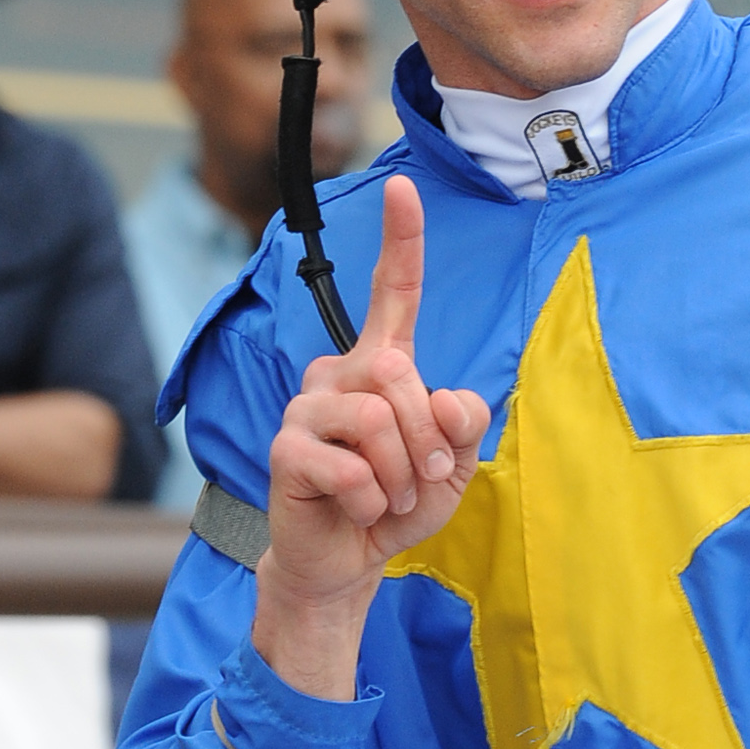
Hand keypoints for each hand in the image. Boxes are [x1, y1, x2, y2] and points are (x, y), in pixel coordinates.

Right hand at [253, 174, 490, 696]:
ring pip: (376, 419)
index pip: (392, 296)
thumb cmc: (395, 504)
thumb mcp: (451, 468)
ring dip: (400, 475)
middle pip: (400, 376)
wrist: (346, 561)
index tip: (405, 187)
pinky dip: (372, 500)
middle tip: (421, 481)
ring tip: (387, 497)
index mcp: (380, 366)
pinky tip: (357, 510)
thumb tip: (454, 400)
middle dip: (427, 440)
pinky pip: (352, 467)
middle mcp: (337, 374)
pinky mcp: (286, 449)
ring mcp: (305, 408)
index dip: (401, 243)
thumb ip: (463, 428)